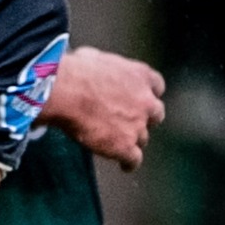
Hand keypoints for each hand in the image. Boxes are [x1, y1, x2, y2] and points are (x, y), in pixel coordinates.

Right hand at [43, 46, 164, 169]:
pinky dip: (129, 163)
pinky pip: (134, 160)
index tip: (138, 98)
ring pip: (143, 138)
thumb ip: (106, 69)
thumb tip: (92, 69)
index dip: (146, 94)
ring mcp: (138, 126)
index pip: (156, 86)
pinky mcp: (126, 146)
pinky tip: (124, 165)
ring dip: (132, 140)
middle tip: (128, 122)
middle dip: (143, 118)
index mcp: (141, 75)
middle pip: (154, 115)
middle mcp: (146, 101)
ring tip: (119, 144)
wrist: (68, 92)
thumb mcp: (96, 59)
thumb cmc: (75, 71)